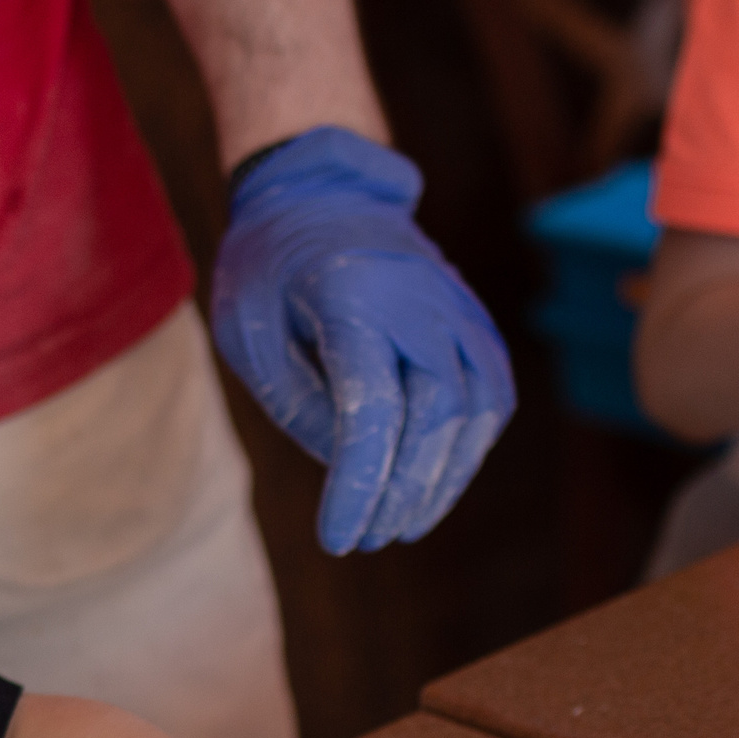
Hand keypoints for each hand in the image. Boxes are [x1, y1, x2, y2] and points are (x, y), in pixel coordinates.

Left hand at [212, 127, 514, 553]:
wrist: (320, 197)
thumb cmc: (270, 271)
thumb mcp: (249, 336)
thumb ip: (299, 403)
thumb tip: (352, 470)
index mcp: (353, 296)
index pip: (371, 412)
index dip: (359, 486)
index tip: (338, 540)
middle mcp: (420, 300)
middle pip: (432, 416)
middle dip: (400, 492)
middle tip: (365, 539)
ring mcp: (457, 309)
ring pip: (473, 412)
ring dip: (441, 481)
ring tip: (399, 527)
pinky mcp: (474, 323)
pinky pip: (489, 396)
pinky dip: (468, 449)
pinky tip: (434, 487)